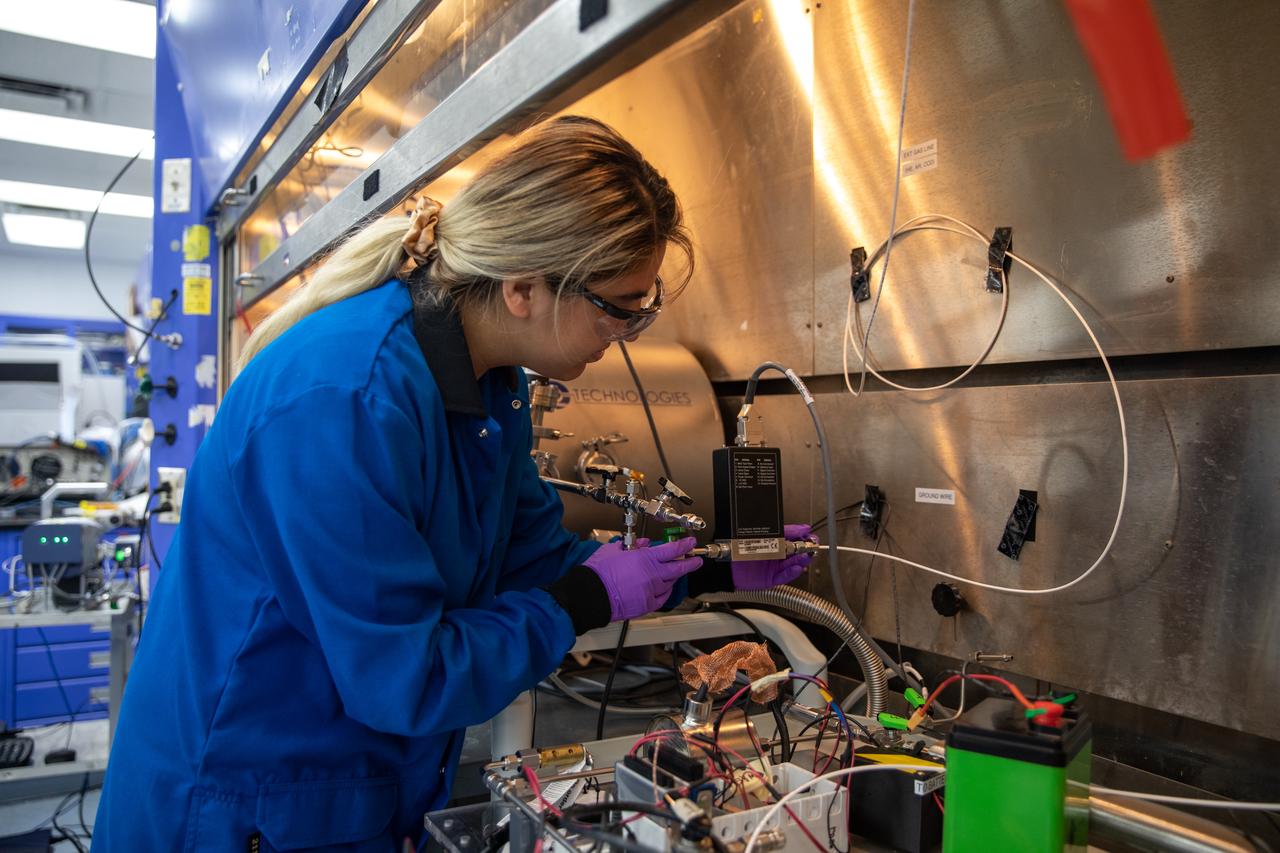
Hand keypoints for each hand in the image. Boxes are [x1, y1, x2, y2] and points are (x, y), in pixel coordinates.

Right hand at [584, 537, 702, 620]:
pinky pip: (662, 598)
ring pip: (670, 583)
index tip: (690, 543)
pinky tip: (664, 589)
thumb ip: (632, 546)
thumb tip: (643, 543)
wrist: (591, 594)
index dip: (684, 545)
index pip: (672, 550)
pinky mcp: (647, 605)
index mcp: (645, 558)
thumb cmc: (599, 572)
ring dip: (674, 577)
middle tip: (696, 560)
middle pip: (679, 568)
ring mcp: (652, 591)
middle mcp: (653, 575)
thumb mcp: (614, 549)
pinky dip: (665, 592)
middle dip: (691, 563)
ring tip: (674, 574)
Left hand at [730, 524, 816, 590]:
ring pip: (791, 565)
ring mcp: (773, 568)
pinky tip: (798, 568)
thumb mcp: (767, 534)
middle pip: (795, 555)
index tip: (813, 538)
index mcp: (775, 544)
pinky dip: (791, 573)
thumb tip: (804, 527)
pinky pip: (783, 577)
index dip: (805, 540)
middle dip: (805, 551)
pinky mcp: (770, 579)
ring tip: (806, 556)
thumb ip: (786, 531)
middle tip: (813, 548)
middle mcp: (776, 556)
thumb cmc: (742, 546)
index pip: (795, 542)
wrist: (726, 562)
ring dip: (800, 561)